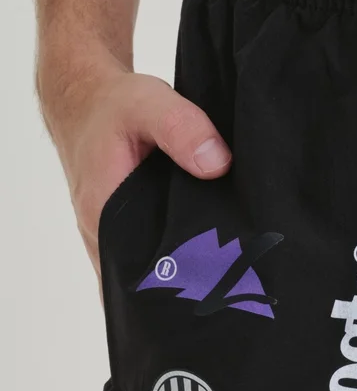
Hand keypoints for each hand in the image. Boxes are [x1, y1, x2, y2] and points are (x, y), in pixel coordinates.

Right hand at [38, 47, 230, 280]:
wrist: (84, 97)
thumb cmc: (112, 103)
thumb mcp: (148, 102)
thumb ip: (182, 129)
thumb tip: (217, 164)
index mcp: (105, 216)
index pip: (142, 278)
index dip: (179, 290)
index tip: (218, 293)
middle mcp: (104, 236)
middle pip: (150, 282)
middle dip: (189, 291)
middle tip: (237, 293)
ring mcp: (113, 237)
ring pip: (151, 273)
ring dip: (184, 278)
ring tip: (231, 283)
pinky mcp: (125, 231)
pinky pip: (152, 258)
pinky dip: (177, 261)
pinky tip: (212, 261)